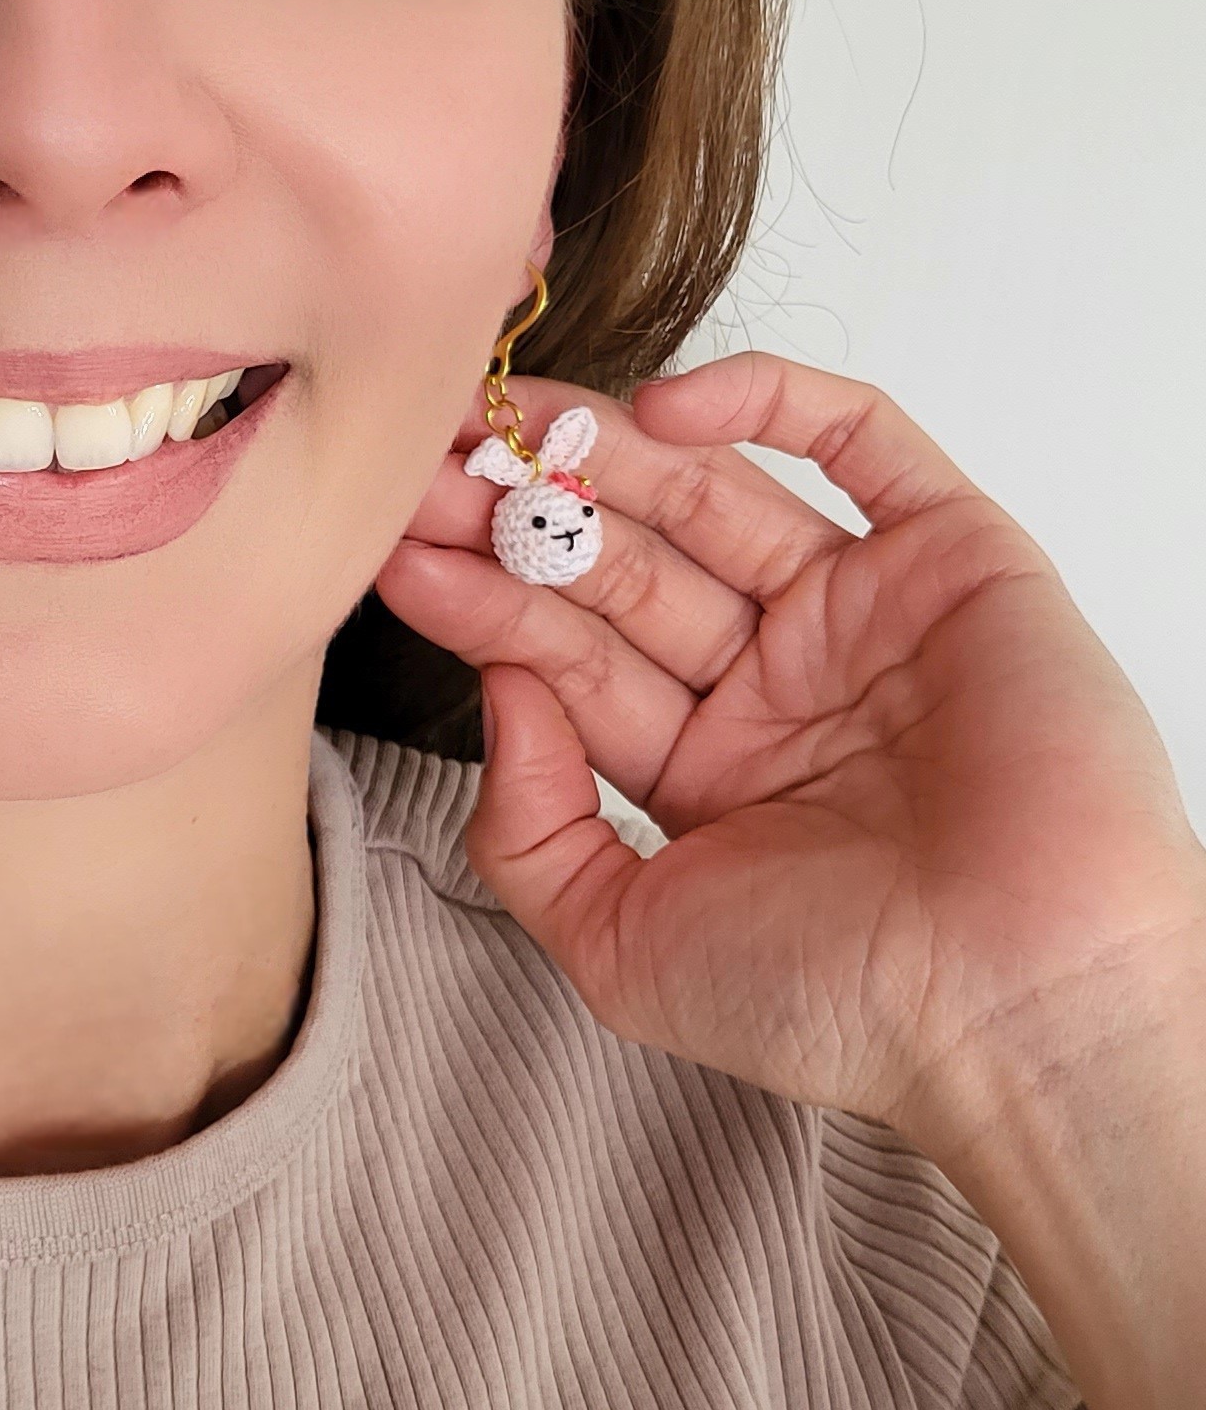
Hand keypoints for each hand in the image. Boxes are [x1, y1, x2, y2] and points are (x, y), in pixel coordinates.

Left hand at [373, 351, 1205, 1155]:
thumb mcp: (621, 946)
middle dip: (518, 510)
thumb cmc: (839, 1006)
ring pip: (713, 495)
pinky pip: (860, 441)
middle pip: (621, 563)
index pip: (565, 652)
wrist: (1017, 1008)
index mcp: (702, 768)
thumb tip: (495, 692)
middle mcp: (776, 682)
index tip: (392, 550)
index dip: (479, 594)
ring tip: (500, 426)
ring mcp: (862, 615)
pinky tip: (660, 414)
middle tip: (422, 460)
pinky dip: (766, 401)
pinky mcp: (954, 558)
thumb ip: (530, 828)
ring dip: (602, 454)